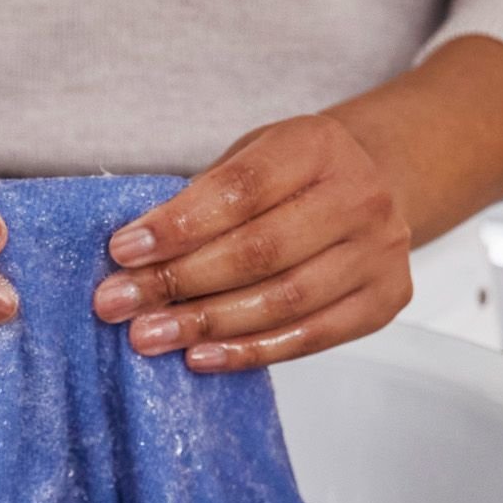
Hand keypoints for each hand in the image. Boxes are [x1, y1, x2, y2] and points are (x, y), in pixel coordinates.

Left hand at [91, 114, 412, 371]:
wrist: (375, 188)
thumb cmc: (296, 177)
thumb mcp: (253, 158)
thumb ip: (205, 198)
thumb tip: (135, 256)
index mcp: (318, 145)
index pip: (241, 189)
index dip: (179, 224)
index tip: (124, 251)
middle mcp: (360, 196)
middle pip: (260, 250)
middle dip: (179, 281)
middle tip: (119, 303)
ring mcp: (379, 252)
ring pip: (283, 300)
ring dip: (206, 324)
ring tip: (149, 335)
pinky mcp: (383, 300)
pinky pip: (309, 337)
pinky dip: (249, 352)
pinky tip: (201, 357)